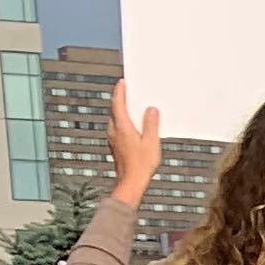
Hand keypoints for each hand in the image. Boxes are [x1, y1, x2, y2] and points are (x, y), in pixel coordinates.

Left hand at [107, 85, 160, 203]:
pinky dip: (124, 123)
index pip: (117, 103)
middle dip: (121, 100)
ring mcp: (112, 138)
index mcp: (122, 126)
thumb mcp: (151, 142)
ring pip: (116, 119)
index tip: (122, 82)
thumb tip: (151, 110)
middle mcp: (114, 130)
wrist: (131, 182)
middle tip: (130, 93)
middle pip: (115, 110)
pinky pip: (118, 129)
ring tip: (134, 109)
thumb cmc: (141, 164)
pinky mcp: (115, 145)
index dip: (120, 91)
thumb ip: (151, 124)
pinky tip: (134, 127)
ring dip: (123, 112)